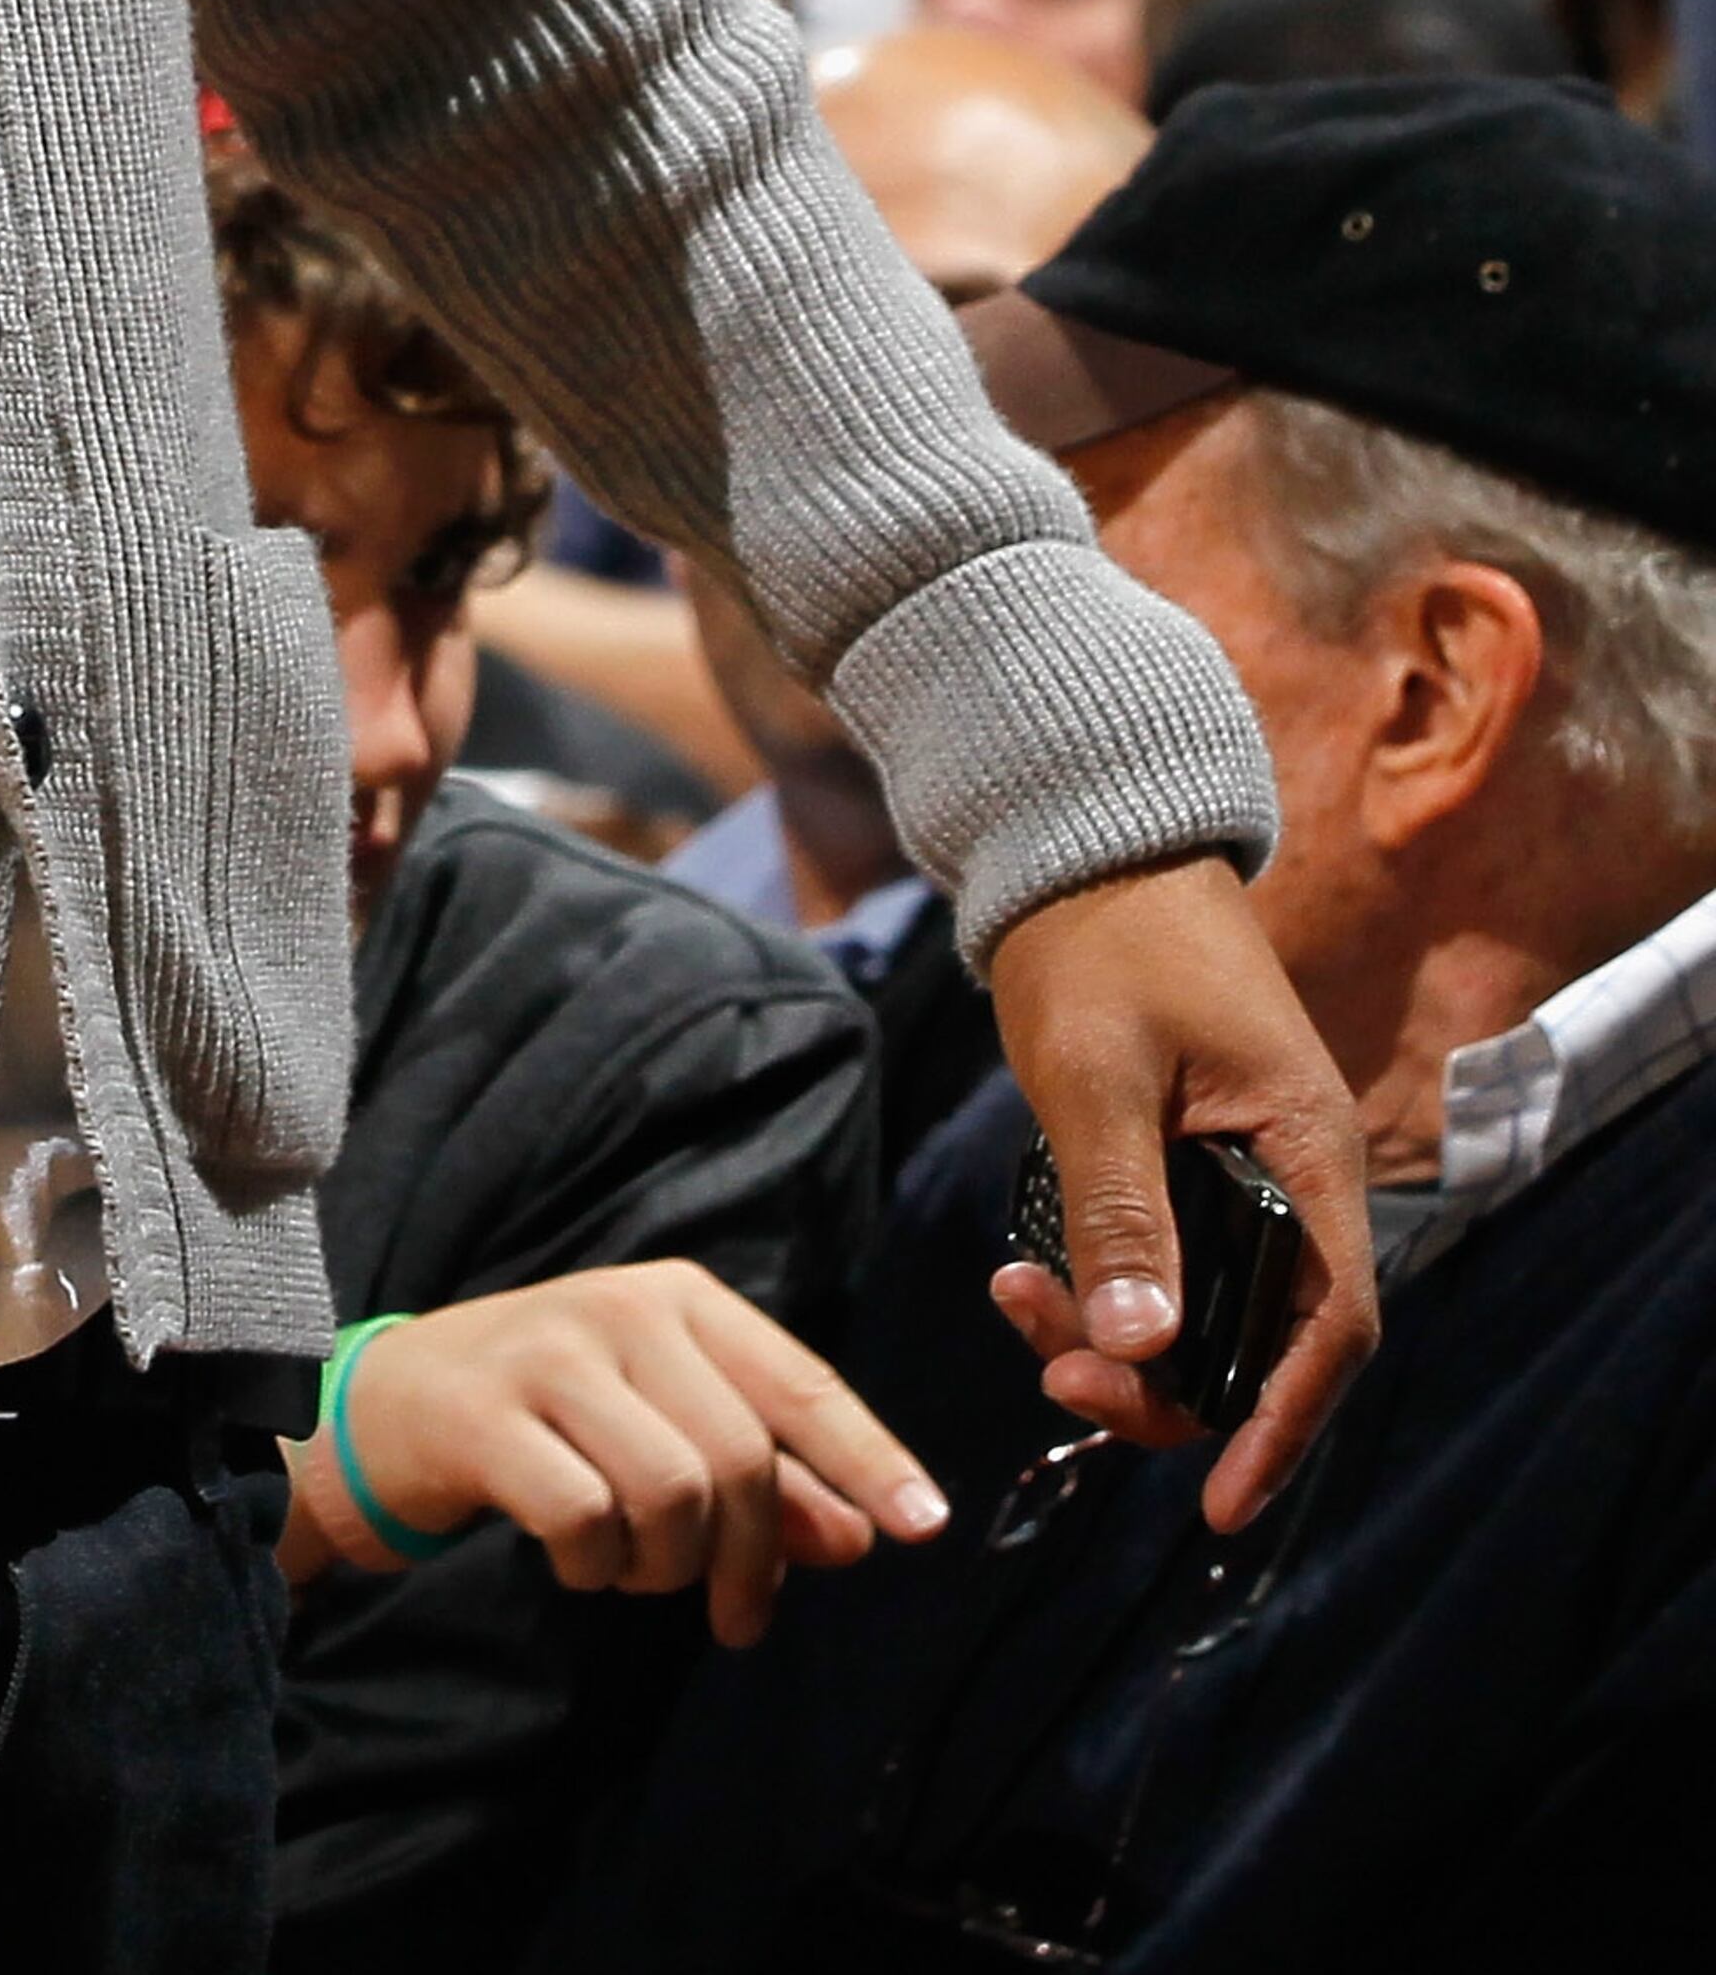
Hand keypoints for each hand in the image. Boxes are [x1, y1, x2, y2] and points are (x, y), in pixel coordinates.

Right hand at [288, 1264, 948, 1646]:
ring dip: (666, 1568)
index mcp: (676, 1298)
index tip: (924, 1527)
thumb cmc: (546, 1418)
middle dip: (752, 1561)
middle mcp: (620, 1308)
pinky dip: (596, 1568)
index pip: (798, 1381)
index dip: (867, 1457)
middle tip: (739, 1623)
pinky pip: (586, 1520)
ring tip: (634, 1574)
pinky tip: (577, 1562)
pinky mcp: (487, 1414)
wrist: (385, 1406)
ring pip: (670, 1493)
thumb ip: (762, 1479)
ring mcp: (549, 1354)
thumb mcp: (660, 1429)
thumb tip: (860, 1538)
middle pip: (739, 1457)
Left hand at [984, 855, 1376, 1529]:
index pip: (1329, 1329)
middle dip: (1162, 1385)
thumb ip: (1121, 1210)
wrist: (1082, 842)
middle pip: (1258, 1339)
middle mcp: (1294, 1174)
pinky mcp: (1188, 1160)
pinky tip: (1023, 1273)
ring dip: (1118, 1338)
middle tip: (1055, 1374)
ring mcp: (1242, 1168)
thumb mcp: (1098, 1076)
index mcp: (1307, 1154)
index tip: (1220, 1504)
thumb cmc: (1098, 941)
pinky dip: (1102, 1287)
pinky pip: (1163, 1262)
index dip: (1282, 1426)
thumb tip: (1141, 1351)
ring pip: (1200, 1309)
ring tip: (1017, 1308)